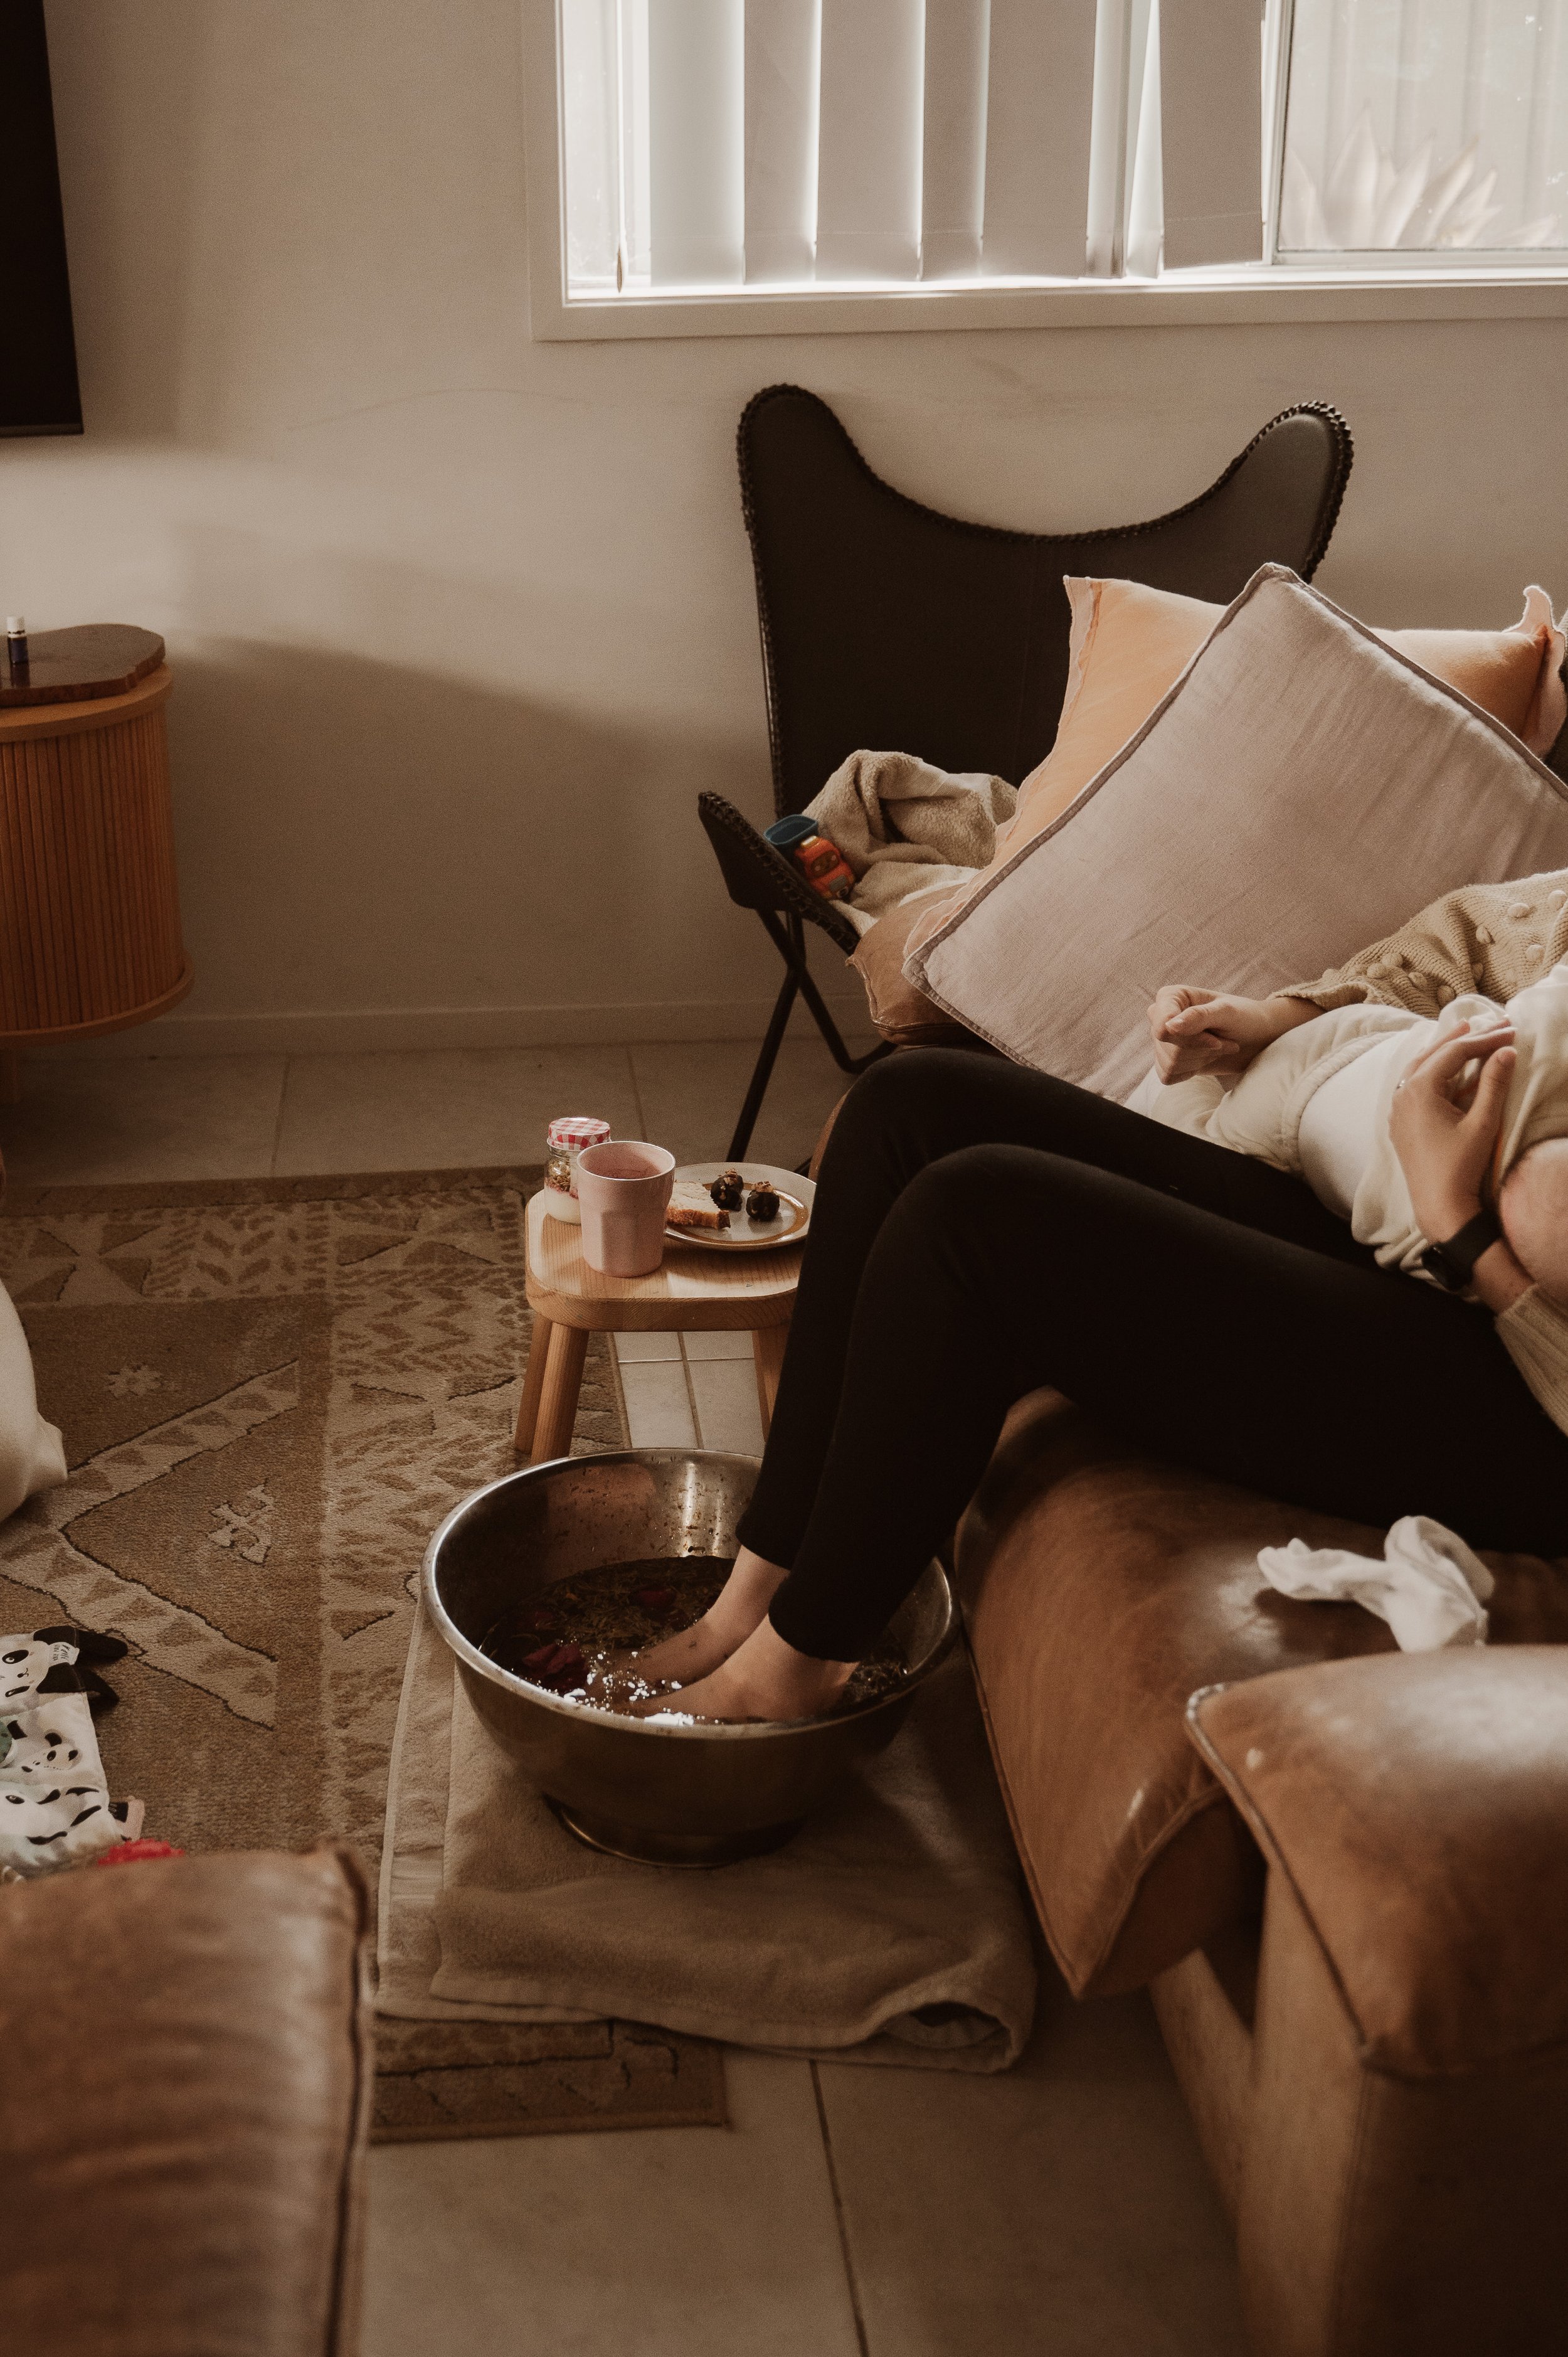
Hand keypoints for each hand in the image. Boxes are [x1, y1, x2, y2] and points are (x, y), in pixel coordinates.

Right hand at [1147, 986, 1314, 1082]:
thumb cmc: (1245, 1018)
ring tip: (1218, 1047)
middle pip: (1167, 1046)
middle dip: (1201, 1048)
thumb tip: (1168, 1026)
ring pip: (1170, 1063)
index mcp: (1171, 997)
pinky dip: (1192, 1071)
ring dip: (1201, 1059)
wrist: (1257, 1039)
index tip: (1215, 1038)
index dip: (1189, 1037)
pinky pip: (1168, 1075)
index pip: (1162, 1025)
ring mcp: (1164, 1040)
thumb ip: (1199, 1016)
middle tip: (1222, 1041)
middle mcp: (1162, 1016)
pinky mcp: (1168, 1061)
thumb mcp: (1227, 1013)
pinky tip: (1206, 1059)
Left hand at [1388, 1013, 1515, 1243]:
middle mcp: (1402, 1095)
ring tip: (1465, 1033)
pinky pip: (1413, 1085)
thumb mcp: (1483, 1122)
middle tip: (1492, 1023)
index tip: (1512, 1032)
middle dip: (1464, 1038)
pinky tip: (1445, 1069)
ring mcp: (1398, 1110)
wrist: (1439, 1207)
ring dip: (1444, 1050)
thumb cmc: (1461, 1166)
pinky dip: (1432, 1070)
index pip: (1455, 1053)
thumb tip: (1507, 1051)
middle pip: (1434, 1054)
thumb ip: (1493, 1084)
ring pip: (1419, 1067)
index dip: (1485, 1040)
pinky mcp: (1401, 1124)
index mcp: (1419, 1090)